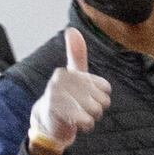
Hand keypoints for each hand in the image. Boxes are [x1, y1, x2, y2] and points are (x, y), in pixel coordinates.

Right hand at [28, 30, 110, 154]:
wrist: (48, 120)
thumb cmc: (65, 96)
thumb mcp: (73, 73)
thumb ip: (76, 54)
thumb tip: (72, 29)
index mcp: (68, 72)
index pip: (105, 88)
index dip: (101, 97)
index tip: (85, 97)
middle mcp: (61, 80)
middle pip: (103, 100)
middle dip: (96, 109)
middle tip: (80, 108)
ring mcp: (56, 95)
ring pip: (96, 110)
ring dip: (91, 118)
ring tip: (77, 114)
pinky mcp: (56, 111)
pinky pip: (87, 121)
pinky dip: (86, 126)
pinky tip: (76, 123)